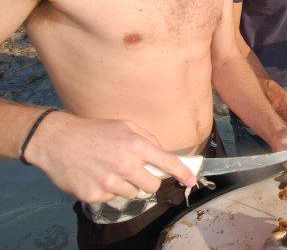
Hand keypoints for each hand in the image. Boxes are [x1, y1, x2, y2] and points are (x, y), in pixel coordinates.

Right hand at [26, 112, 196, 203]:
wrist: (56, 141)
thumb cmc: (94, 131)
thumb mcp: (125, 126)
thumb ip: (147, 139)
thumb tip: (163, 153)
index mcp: (135, 145)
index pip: (167, 162)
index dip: (183, 173)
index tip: (192, 181)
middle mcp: (125, 165)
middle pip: (153, 186)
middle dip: (148, 181)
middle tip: (135, 171)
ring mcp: (109, 182)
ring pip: (133, 194)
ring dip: (127, 186)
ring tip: (110, 170)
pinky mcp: (94, 195)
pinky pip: (112, 198)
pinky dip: (107, 190)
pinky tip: (96, 176)